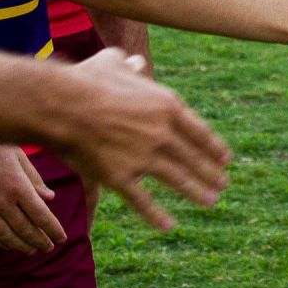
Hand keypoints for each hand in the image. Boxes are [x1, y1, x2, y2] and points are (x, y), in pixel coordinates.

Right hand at [0, 142, 64, 253]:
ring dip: (20, 246)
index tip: (61, 238)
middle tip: (48, 247)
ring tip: (31, 249)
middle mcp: (1, 201)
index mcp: (18, 186)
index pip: (42, 216)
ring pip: (5, 236)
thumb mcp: (17, 155)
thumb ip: (34, 178)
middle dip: (40, 241)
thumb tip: (50, 198)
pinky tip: (5, 245)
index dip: (53, 230)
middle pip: (25, 229)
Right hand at [40, 51, 230, 229]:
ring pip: (177, 180)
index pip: (199, 131)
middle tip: (223, 185)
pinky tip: (169, 225)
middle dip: (211, 173)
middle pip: (193, 158)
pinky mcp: (120, 178)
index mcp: (166, 105)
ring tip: (211, 202)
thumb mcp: (113, 62)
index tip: (226, 159)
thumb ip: (129, 65)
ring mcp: (142, 157)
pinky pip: (143, 201)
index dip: (214, 147)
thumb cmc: (85, 80)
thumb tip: (137, 62)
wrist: (61, 105)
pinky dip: (157, 216)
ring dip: (197, 192)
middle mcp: (161, 133)